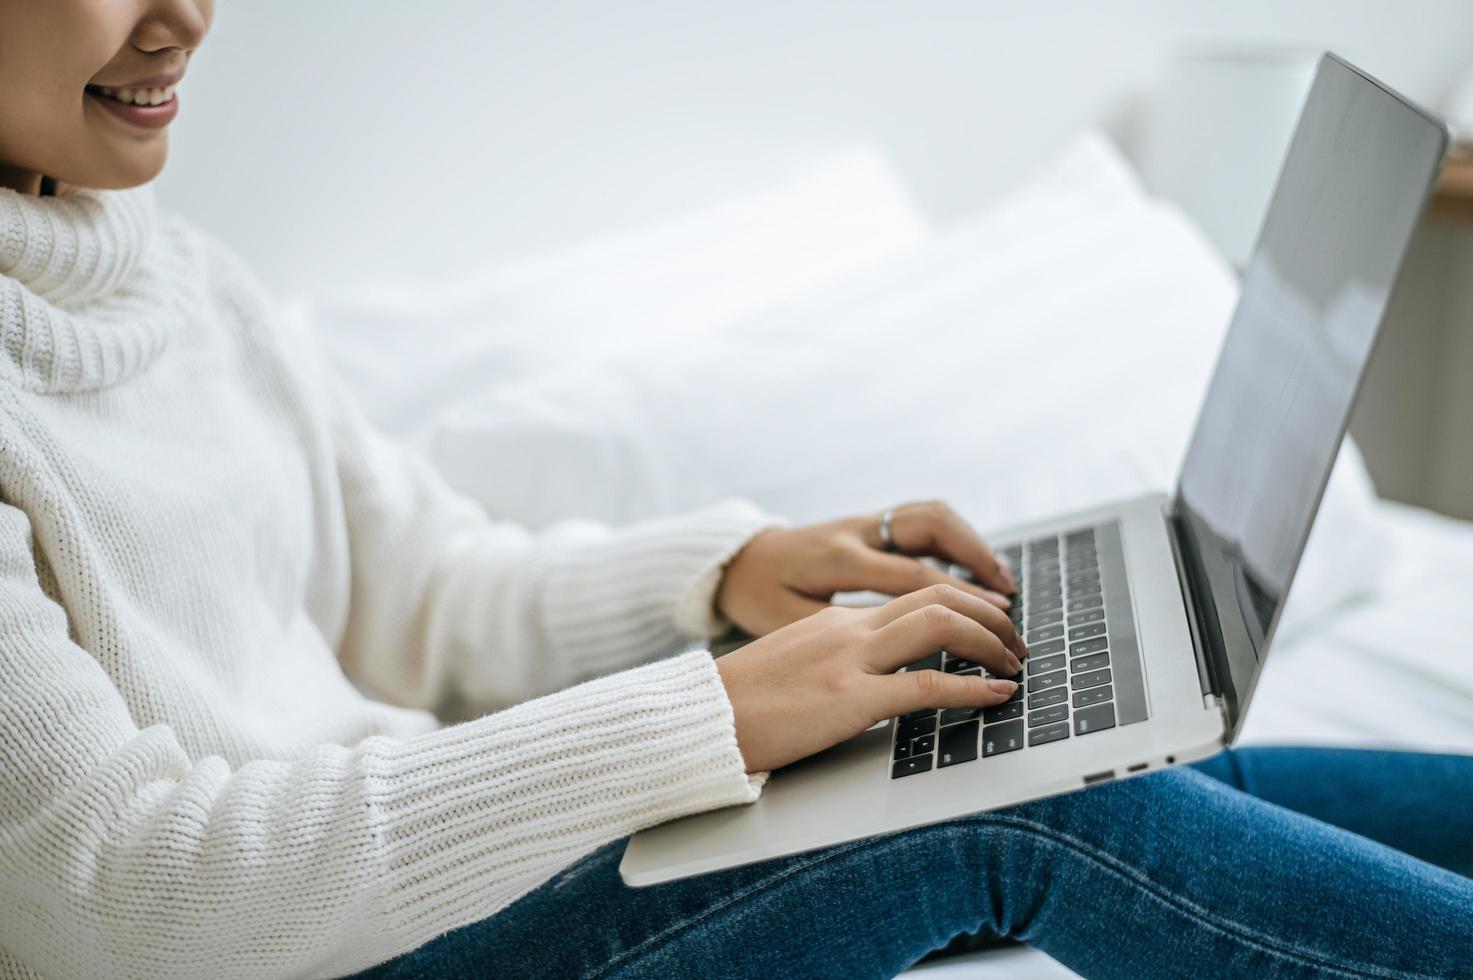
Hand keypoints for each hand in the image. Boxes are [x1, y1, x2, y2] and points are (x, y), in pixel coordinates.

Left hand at [716, 500, 1016, 636]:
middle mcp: (855, 533)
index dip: (961, 604)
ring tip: (1002, 584)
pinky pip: (920, 521)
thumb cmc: (756, 598)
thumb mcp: (787, 622)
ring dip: (972, 545)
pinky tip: (972, 567)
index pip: (915, 578)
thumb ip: (839, 633)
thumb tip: (895, 656)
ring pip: (931, 517)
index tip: (996, 626)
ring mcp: (863, 523)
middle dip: (978, 566)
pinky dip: (954, 539)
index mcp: (837, 560)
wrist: (732, 560)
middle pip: (932, 533)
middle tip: (1009, 609)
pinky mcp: (867, 525)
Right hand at [716, 584, 1026, 771]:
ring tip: (1014, 663)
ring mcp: (850, 660)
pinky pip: (925, 685)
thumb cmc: (742, 704)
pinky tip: (996, 695)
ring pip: (939, 625)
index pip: (914, 595)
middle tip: (1016, 639)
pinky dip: (971, 687)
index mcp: (836, 620)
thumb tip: (879, 680)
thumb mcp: (797, 666)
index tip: (989, 626)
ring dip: (989, 641)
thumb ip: (838, 662)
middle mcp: (848, 628)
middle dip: (988, 614)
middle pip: (937, 596)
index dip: (963, 606)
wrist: (698, 719)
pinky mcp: (850, 700)